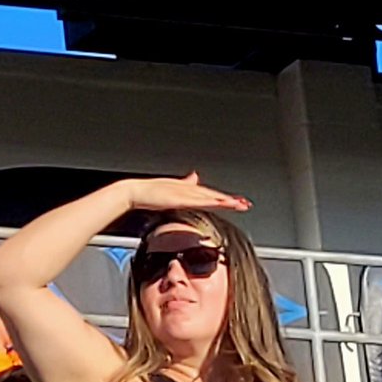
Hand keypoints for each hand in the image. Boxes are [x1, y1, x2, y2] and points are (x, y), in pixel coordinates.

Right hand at [127, 172, 250, 214]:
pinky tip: (222, 204)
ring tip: (239, 205)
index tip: (237, 202)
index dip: (224, 198)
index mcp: (188, 189)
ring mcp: (186, 192)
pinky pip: (200, 200)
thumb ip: (184, 183)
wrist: (136, 191)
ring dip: (226, 201)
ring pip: (211, 197)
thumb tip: (194, 177)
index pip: (210, 194)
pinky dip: (213, 202)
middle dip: (230, 200)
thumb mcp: (171, 188)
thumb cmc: (149, 192)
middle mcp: (190, 189)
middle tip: (245, 204)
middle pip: (214, 195)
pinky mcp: (181, 197)